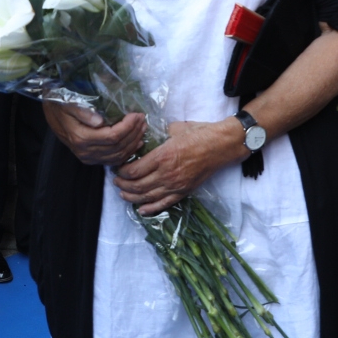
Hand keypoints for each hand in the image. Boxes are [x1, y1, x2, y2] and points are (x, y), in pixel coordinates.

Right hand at [44, 102, 146, 167]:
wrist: (49, 112)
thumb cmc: (59, 103)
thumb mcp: (68, 102)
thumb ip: (82, 111)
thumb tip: (99, 121)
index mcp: (81, 137)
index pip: (112, 136)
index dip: (128, 127)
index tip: (137, 114)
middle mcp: (85, 150)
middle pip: (117, 147)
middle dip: (134, 133)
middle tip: (143, 119)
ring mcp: (87, 156)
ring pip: (117, 155)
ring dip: (133, 142)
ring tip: (142, 128)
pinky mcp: (90, 158)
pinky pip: (112, 160)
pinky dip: (126, 153)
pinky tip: (136, 143)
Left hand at [112, 119, 245, 215]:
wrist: (222, 145)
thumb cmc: (200, 133)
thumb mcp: (175, 128)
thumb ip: (160, 134)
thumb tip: (149, 133)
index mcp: (162, 156)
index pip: (134, 170)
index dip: (121, 172)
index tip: (117, 168)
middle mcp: (167, 174)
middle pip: (137, 186)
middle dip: (123, 185)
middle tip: (116, 181)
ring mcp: (175, 185)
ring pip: (147, 197)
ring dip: (132, 197)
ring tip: (123, 194)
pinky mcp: (184, 192)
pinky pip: (163, 204)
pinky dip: (150, 209)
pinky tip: (140, 209)